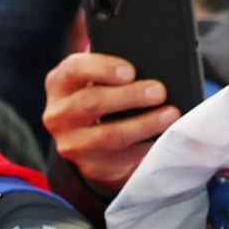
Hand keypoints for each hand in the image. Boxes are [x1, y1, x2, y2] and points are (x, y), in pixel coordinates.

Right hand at [42, 52, 177, 196]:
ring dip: (144, 124)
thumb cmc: (97, 96)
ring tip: (170, 114)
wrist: (85, 139)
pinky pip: (122, 157)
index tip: (130, 71)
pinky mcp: (90, 166)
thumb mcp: (93, 79)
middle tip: (159, 91)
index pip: (74, 70)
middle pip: (92, 103)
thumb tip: (147, 62)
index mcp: (59, 84)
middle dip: (129, 96)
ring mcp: (72, 144)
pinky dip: (145, 146)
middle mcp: (59, 115)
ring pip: (110, 135)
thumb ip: (110, 68)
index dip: (102, 68)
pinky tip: (161, 137)